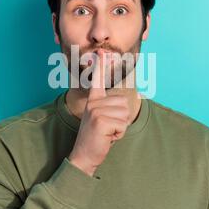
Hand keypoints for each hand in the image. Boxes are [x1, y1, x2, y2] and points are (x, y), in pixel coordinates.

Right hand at [69, 49, 130, 175]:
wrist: (84, 156)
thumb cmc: (97, 138)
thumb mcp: (102, 119)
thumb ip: (109, 109)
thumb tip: (123, 102)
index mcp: (93, 101)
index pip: (97, 80)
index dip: (100, 66)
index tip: (101, 53)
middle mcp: (93, 103)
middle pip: (124, 103)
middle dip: (121, 119)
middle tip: (107, 128)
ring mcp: (96, 111)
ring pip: (125, 114)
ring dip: (120, 127)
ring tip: (107, 132)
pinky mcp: (101, 121)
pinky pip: (122, 125)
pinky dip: (119, 135)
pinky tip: (107, 137)